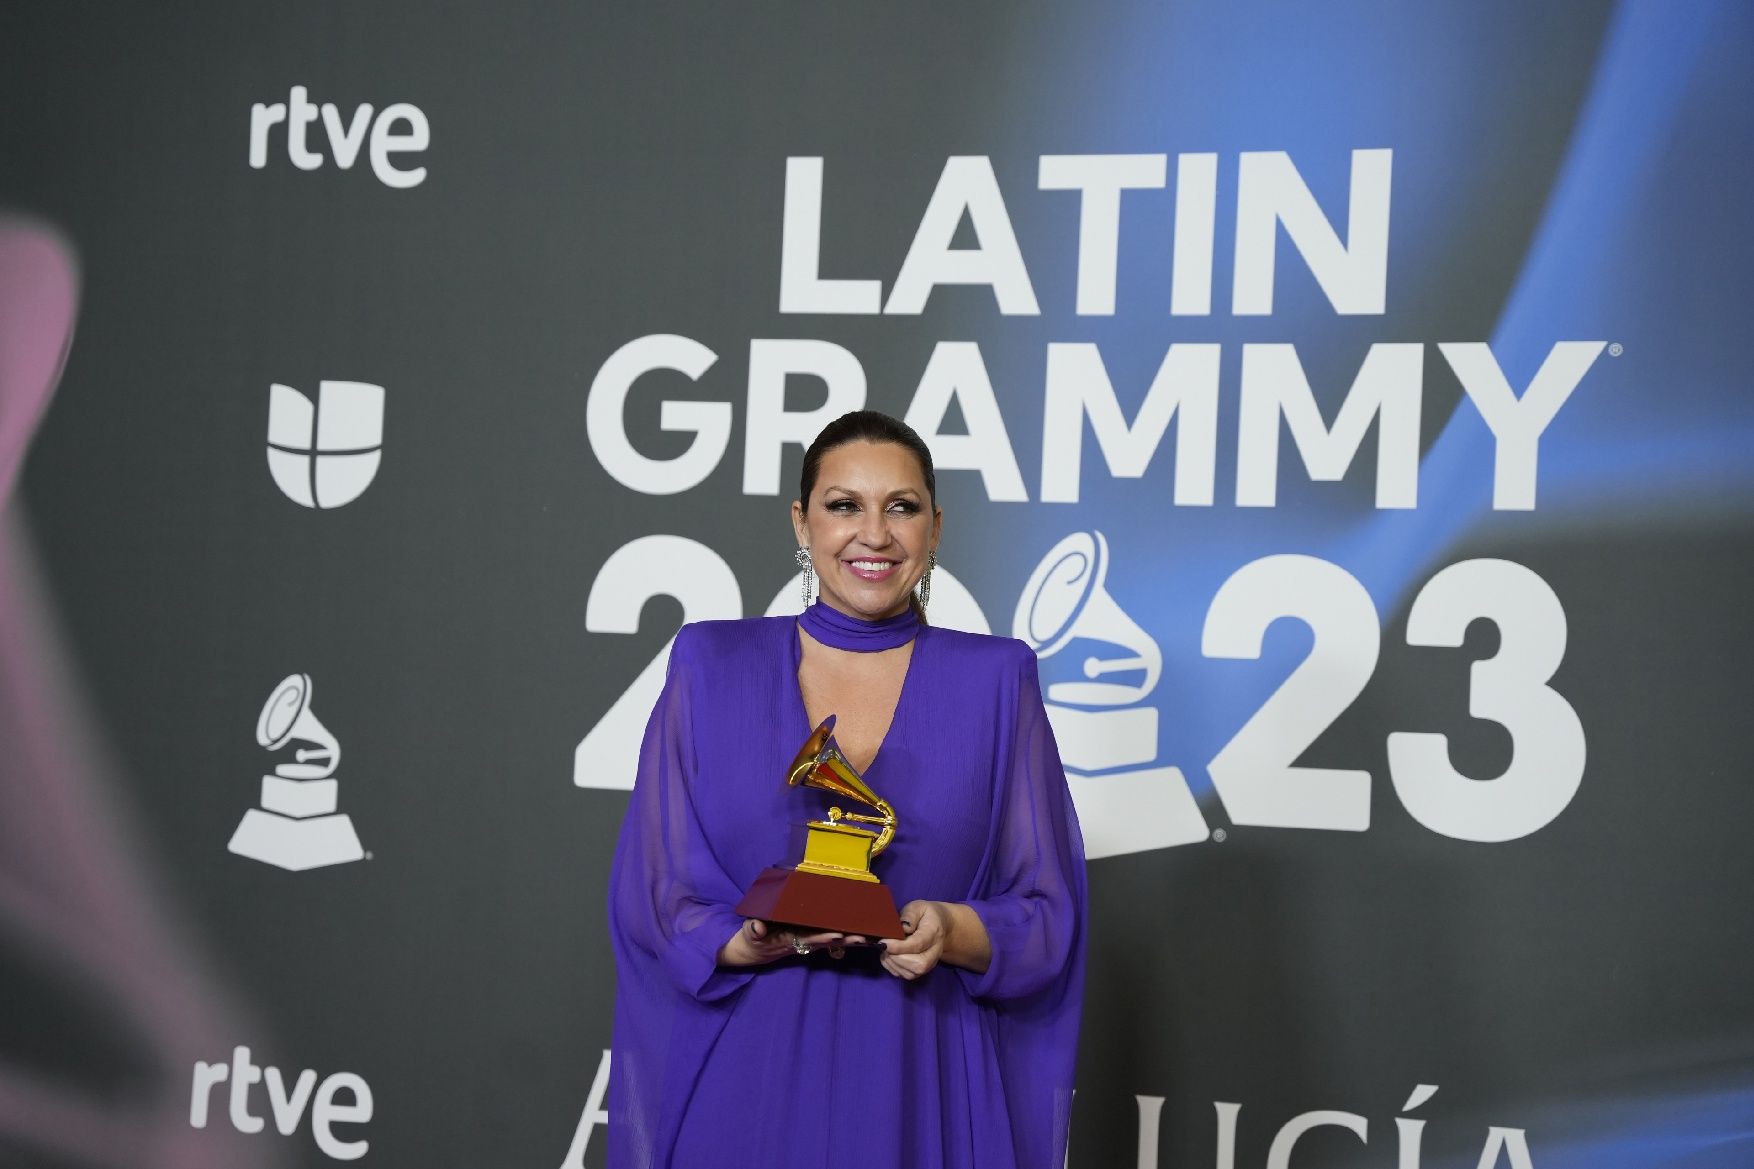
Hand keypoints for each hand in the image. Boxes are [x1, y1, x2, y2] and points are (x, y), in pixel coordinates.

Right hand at [716, 919, 866, 966]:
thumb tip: (758, 928)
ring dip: (847, 939)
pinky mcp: (807, 936)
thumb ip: (753, 930)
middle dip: (843, 940)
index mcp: (788, 939)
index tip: (837, 935)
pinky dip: (841, 935)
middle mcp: (801, 941)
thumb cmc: (752, 939)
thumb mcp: (749, 934)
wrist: (752, 949)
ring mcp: (805, 940)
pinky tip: (856, 933)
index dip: (823, 937)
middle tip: (862, 937)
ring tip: (866, 936)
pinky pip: (826, 936)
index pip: (809, 938)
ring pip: (829, 940)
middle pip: (826, 942)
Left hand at [880, 900, 947, 980]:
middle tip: (883, 945)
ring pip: (910, 973)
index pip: (918, 944)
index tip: (884, 943)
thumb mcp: (918, 907)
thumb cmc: (925, 915)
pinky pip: (904, 975)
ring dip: (892, 962)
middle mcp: (934, 952)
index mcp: (934, 933)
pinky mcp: (921, 971)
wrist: (940, 926)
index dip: (900, 946)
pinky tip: (888, 955)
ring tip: (885, 948)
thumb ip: (910, 915)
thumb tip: (903, 928)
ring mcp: (929, 964)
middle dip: (896, 957)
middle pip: (918, 964)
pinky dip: (892, 967)